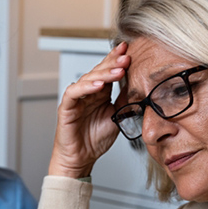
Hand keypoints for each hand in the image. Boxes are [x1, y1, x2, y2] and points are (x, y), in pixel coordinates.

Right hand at [49, 42, 129, 177]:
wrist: (81, 158)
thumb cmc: (95, 140)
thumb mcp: (118, 116)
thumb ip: (125, 101)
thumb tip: (140, 86)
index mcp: (100, 93)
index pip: (108, 72)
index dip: (117, 60)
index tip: (130, 50)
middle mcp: (87, 93)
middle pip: (99, 71)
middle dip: (113, 62)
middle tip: (127, 56)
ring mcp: (76, 99)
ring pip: (88, 79)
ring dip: (104, 73)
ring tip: (118, 70)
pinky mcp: (66, 107)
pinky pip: (74, 93)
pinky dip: (86, 87)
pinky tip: (99, 85)